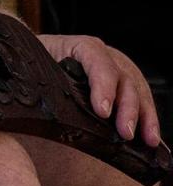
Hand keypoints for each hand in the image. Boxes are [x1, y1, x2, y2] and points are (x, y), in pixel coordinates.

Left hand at [38, 33, 161, 147]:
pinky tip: (152, 138)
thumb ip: (36, 75)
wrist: (40, 56)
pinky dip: (148, 118)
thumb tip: (33, 99)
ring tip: (147, 139)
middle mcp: (102, 56)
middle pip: (121, 77)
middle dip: (126, 107)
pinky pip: (141, 99)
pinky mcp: (124, 85)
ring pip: (136, 89)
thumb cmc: (36, 61)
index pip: (95, 58)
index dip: (102, 84)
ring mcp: (117, 69)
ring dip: (144, 115)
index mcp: (79, 46)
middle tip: (125, 132)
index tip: (102, 110)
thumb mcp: (34, 63)